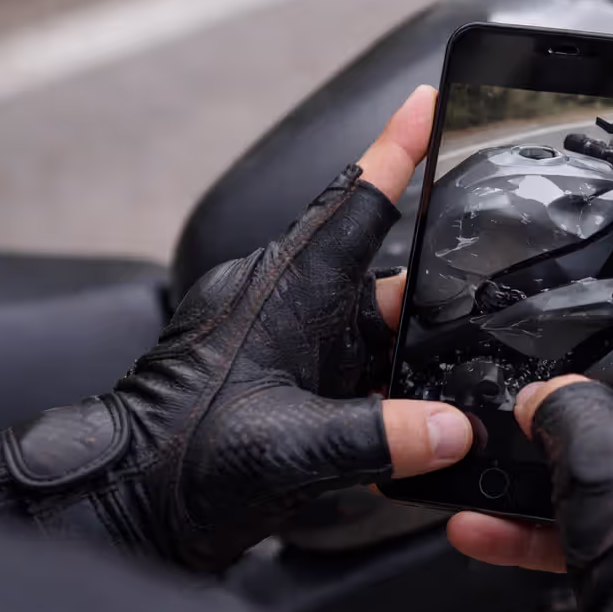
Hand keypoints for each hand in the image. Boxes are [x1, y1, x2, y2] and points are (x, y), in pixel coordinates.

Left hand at [0, 86, 475, 571]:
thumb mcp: (291, 450)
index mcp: (286, 290)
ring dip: (411, 350)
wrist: (123, 509)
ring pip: (375, 326)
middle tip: (489, 296)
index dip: (398, 147)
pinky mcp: (287, 380)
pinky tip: (417, 418)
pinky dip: (391, 385)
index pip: (355, 201)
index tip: (433, 102)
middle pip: (384, 271)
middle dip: (437, 284)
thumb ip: (381, 436)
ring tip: (456, 374)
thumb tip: (455, 429)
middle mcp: (289, 304)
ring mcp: (287, 342)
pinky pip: (357, 364)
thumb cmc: (180, 466)